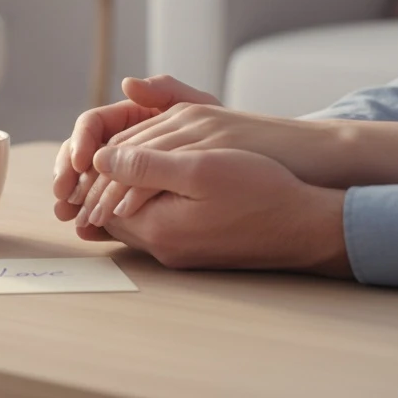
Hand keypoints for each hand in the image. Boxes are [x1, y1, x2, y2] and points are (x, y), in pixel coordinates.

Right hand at [54, 75, 218, 236]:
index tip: (79, 163)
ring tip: (67, 216)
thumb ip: (166, 93)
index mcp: (132, 119)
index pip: (92, 126)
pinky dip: (94, 220)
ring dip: (74, 200)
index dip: (79, 142)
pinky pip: (107, 209)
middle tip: (62, 197)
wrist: (258, 173)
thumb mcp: (202, 109)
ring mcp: (129, 176)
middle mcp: (125, 146)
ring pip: (89, 186)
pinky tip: (88, 233)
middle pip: (81, 156)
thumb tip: (127, 82)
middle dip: (67, 175)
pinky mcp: (136, 203)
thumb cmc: (233, 138)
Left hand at [95, 145, 351, 275]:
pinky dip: (144, 202)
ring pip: (132, 218)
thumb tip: (99, 158)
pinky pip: (155, 223)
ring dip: (121, 192)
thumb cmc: (260, 192)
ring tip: (120, 160)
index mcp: (157, 228)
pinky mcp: (193, 250)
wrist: (306, 228)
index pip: (102, 199)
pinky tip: (154, 180)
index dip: (92, 170)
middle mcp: (161, 248)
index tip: (91, 144)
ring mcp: (177, 253)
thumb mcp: (200, 168)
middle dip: (100, 184)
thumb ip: (145, 165)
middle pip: (111, 213)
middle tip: (94, 153)